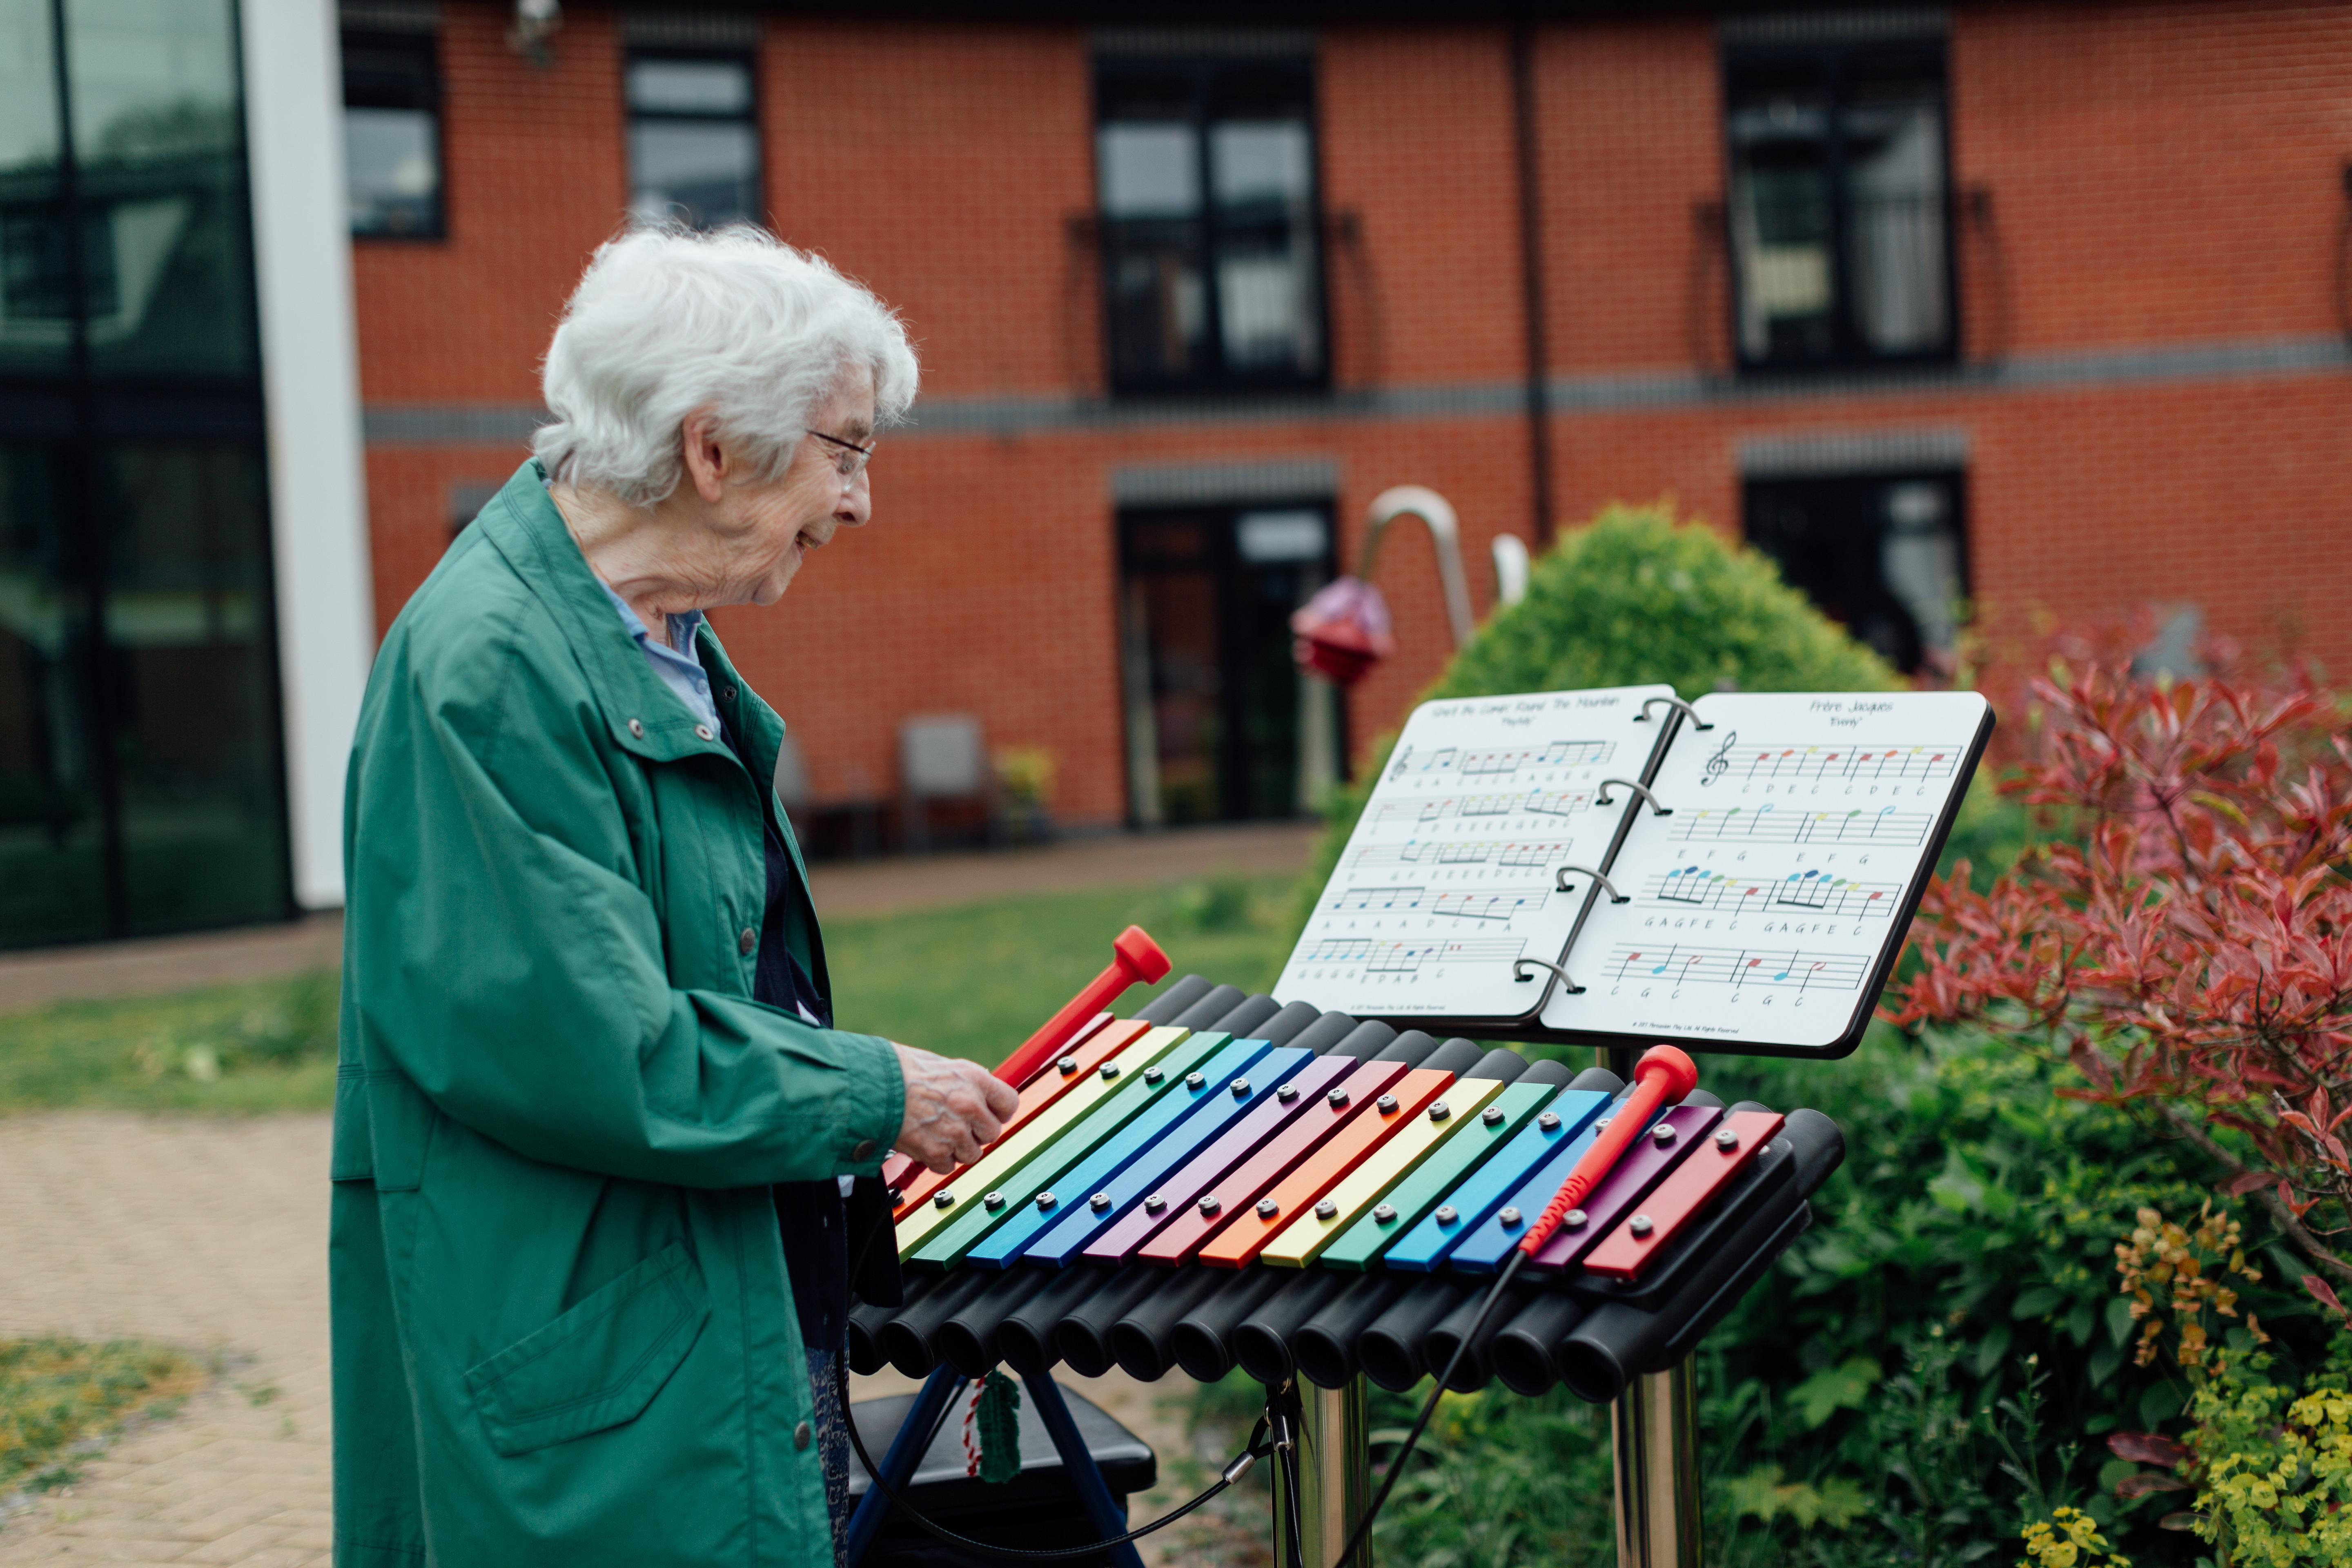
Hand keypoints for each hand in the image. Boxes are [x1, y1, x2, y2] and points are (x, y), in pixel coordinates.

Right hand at [892, 1044, 1019, 1173]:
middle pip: (992, 1132)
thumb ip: (965, 1080)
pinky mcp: (935, 1152)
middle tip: (958, 1125)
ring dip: (958, 1148)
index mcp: (974, 1079)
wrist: (869, 1087)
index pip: (1010, 1103)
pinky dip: (938, 1160)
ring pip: (972, 1153)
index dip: (1000, 1111)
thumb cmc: (898, 1071)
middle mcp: (969, 1105)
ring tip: (938, 1134)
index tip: (991, 1114)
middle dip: (977, 1132)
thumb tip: (978, 1090)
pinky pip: (948, 1166)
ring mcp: (953, 1131)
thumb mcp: (940, 1064)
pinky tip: (925, 1144)